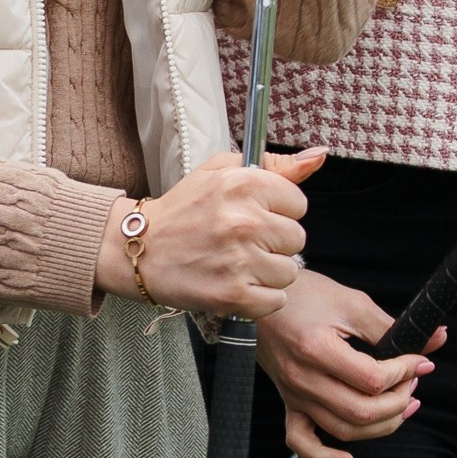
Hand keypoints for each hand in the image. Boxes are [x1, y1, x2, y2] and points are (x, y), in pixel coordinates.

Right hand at [95, 147, 320, 319]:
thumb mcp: (220, 172)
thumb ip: (274, 165)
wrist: (139, 250)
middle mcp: (245, 221)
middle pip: (297, 239)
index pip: (299, 203)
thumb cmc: (183, 210)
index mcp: (244, 184)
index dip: (279, 211)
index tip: (256, 215)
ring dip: (269, 272)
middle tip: (243, 242)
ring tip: (238, 264)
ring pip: (290, 272)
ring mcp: (240, 261)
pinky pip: (276, 300)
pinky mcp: (234, 295)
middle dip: (275, 242)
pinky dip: (260, 298)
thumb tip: (318, 157)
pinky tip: (237, 284)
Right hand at [254, 266, 443, 457]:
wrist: (264, 300)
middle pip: (362, 412)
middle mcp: (303, 378)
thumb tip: (437, 339)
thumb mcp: (351, 303)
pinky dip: (326, 457)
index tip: (419, 360)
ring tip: (401, 405)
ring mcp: (294, 395)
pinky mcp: (289, 403)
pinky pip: (302, 442)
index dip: (405, 372)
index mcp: (316, 349)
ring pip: (343, 430)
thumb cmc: (305, 295)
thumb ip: (392, 326)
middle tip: (412, 382)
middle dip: (399, 401)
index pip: (373, 379)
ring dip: (380, 425)